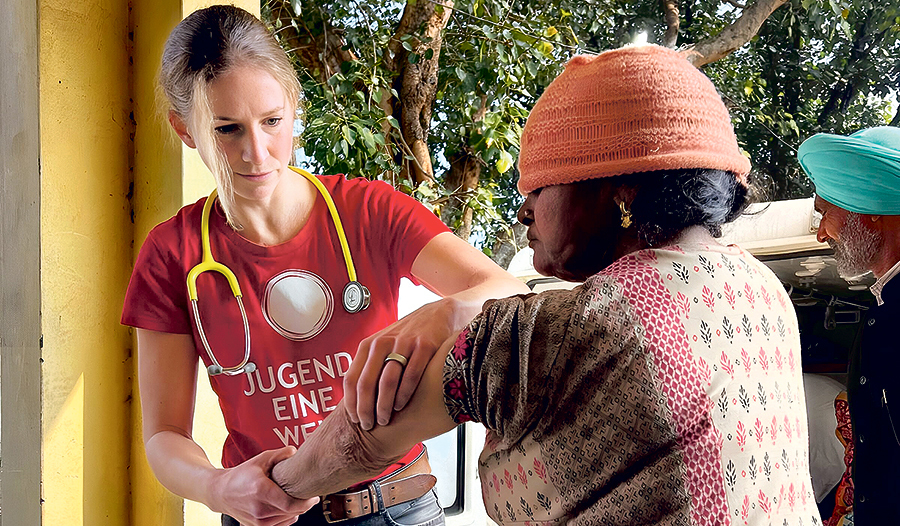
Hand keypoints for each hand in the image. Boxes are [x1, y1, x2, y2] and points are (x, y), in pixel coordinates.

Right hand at [208, 446, 318, 525]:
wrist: (220, 492)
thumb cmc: (241, 475)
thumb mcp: (260, 460)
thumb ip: (280, 455)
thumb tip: (296, 451)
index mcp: (261, 491)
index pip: (290, 504)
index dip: (306, 502)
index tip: (315, 496)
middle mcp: (259, 509)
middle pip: (291, 512)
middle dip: (304, 505)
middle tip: (310, 496)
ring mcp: (256, 521)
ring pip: (286, 520)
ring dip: (296, 511)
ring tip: (299, 500)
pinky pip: (279, 525)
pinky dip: (287, 518)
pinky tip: (288, 509)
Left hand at [344, 298, 458, 429]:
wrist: (440, 314)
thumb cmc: (409, 336)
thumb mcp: (385, 345)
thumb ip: (370, 366)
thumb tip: (354, 398)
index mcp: (369, 345)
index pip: (351, 379)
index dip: (351, 403)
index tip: (355, 420)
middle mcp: (383, 342)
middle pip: (366, 383)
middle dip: (365, 409)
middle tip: (369, 425)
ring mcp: (404, 343)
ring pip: (387, 382)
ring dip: (384, 406)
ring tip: (385, 420)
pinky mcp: (425, 346)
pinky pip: (411, 375)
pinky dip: (404, 394)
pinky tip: (402, 406)